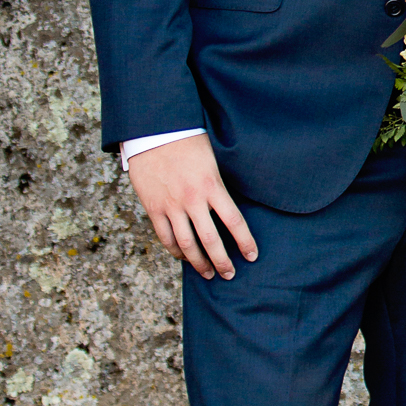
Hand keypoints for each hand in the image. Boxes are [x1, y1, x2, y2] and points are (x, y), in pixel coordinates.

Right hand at [127, 137, 257, 280]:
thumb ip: (219, 187)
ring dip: (199, 263)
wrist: (154, 131)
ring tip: (208, 273)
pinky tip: (183, 257)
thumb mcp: (212, 162)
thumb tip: (229, 210)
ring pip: (187, 244)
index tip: (252, 256)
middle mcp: (192, 199)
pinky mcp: (153, 207)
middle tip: (230, 274)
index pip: (234, 222)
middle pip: (211, 240)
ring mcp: (171, 205)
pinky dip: (175, 250)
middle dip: (222, 261)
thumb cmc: (188, 142)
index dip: (245, 242)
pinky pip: (165, 236)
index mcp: (212, 186)